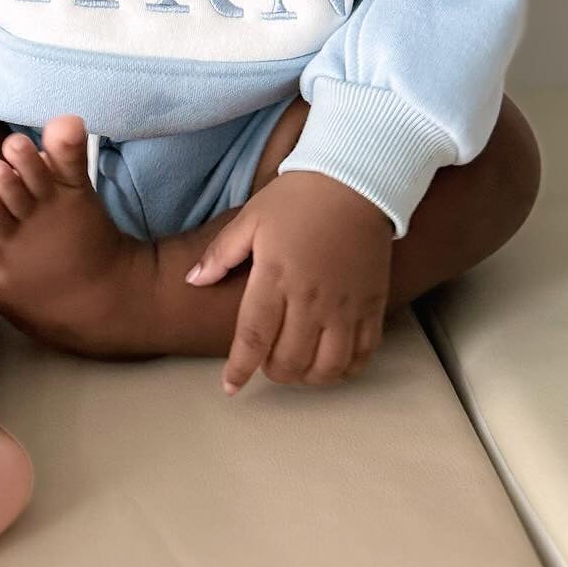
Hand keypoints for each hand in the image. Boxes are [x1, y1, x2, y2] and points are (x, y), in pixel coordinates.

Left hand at [185, 171, 393, 393]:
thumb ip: (221, 254)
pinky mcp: (374, 304)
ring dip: (308, 376)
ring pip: (328, 367)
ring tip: (298, 364)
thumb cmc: (297, 198)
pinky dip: (346, 368)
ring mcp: (346, 305)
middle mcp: (311, 298)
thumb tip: (193, 281)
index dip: (240, 368)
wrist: (356, 179)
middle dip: (273, 372)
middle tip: (266, 362)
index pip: (253, 337)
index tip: (231, 387)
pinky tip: (332, 361)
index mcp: (276, 277)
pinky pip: (363, 354)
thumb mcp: (250, 218)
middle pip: (290, 361)